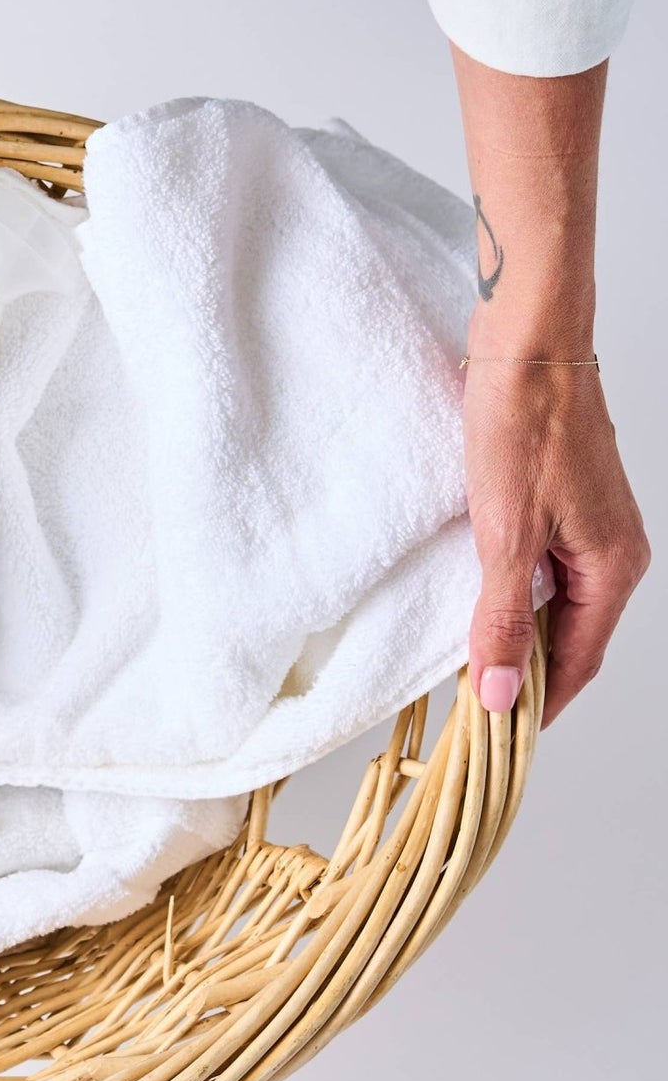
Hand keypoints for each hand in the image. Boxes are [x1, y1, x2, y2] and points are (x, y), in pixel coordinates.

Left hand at [463, 359, 648, 726]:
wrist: (526, 345)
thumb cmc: (520, 427)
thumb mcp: (504, 534)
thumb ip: (503, 617)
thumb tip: (504, 694)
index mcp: (612, 568)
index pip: (578, 663)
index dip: (536, 703)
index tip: (492, 735)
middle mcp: (613, 552)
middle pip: (569, 637)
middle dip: (525, 672)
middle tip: (468, 704)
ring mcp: (590, 526)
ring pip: (553, 603)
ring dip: (515, 631)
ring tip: (466, 659)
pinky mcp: (564, 502)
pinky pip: (542, 568)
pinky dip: (511, 592)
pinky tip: (474, 597)